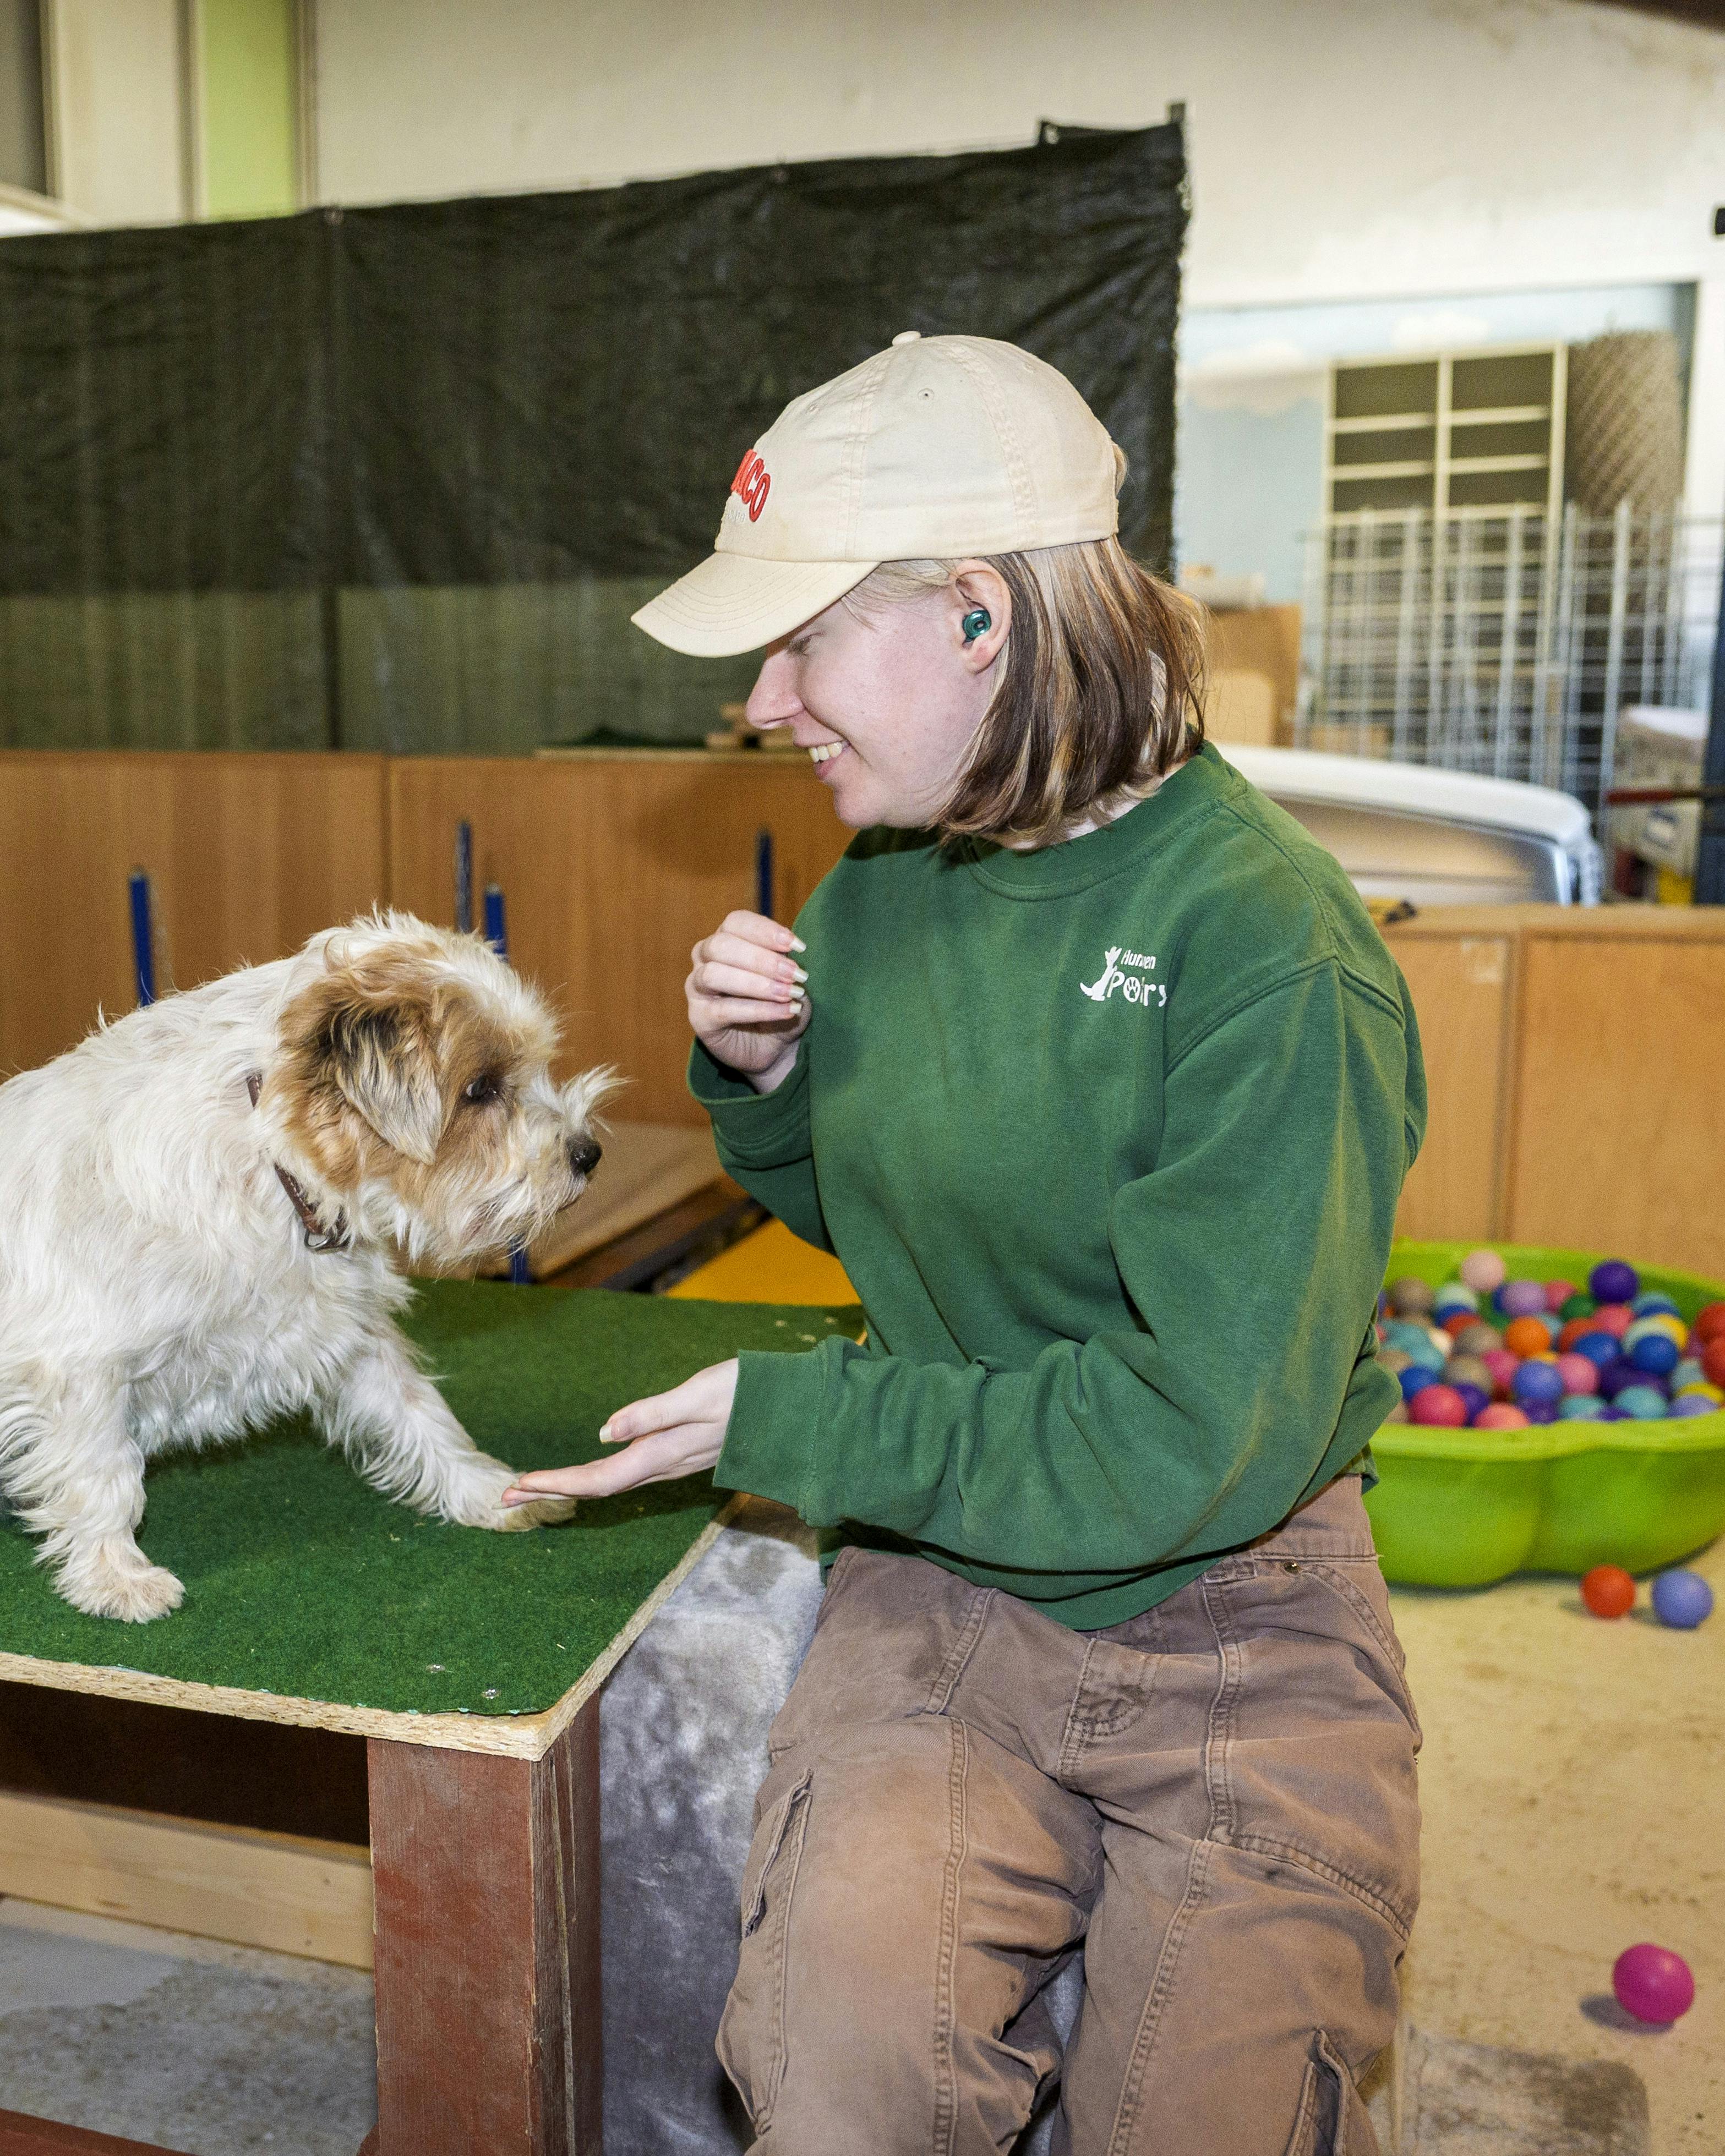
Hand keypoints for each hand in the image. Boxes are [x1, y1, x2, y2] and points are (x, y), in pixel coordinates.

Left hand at [501, 1359, 738, 1504]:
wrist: (792, 1407)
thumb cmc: (747, 1393)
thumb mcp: (699, 1394)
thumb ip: (653, 1413)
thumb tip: (604, 1432)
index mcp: (661, 1453)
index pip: (598, 1478)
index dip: (557, 1483)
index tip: (518, 1485)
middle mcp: (663, 1465)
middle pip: (597, 1486)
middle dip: (551, 1490)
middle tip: (507, 1496)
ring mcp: (671, 1462)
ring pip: (611, 1482)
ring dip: (570, 1485)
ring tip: (534, 1484)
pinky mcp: (678, 1454)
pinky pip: (627, 1473)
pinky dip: (596, 1475)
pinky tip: (590, 1470)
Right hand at [688, 909, 809, 1092]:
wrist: (776, 1046)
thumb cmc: (782, 1003)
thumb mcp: (791, 979)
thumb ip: (787, 963)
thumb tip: (791, 953)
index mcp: (727, 938)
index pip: (736, 922)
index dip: (765, 931)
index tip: (796, 946)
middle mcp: (705, 958)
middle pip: (722, 945)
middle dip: (762, 959)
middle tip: (796, 974)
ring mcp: (697, 987)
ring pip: (714, 974)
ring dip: (757, 984)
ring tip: (789, 993)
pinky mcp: (699, 1018)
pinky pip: (723, 1010)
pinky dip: (758, 1010)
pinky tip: (785, 1011)